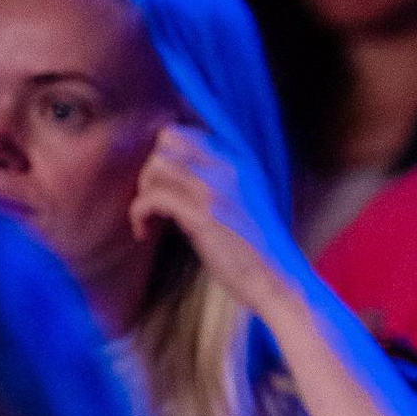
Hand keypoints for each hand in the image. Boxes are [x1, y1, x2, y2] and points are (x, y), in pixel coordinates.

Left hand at [129, 122, 304, 316]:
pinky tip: (144, 233)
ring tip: (151, 217)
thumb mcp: (243, 202)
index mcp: (241, 161)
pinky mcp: (204, 214)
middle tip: (156, 201)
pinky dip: (140, 214)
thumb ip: (218, 181)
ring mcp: (217, 189)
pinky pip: (153, 197)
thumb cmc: (256, 251)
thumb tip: (177, 173)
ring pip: (157, 164)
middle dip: (152, 169)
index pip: (186, 133)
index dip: (166, 156)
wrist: (276, 282)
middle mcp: (230, 166)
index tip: (164, 185)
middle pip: (168, 140)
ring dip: (145, 190)